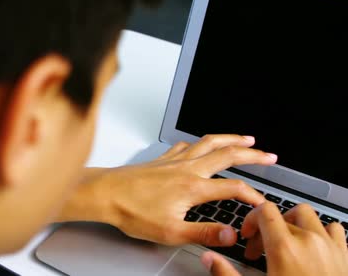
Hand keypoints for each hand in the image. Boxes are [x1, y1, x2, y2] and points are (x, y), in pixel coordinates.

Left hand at [58, 134, 276, 246]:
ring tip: (246, 138)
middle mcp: (186, 169)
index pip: (233, 188)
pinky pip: (187, 144)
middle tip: (269, 155)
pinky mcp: (162, 159)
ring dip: (230, 139)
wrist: (104, 194)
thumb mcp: (171, 232)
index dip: (253, 196)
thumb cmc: (131, 212)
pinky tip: (201, 143)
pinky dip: (201, 141)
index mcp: (193, 187)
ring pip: (209, 142)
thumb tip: (230, 235)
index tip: (262, 203)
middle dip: (252, 154)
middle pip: (226, 154)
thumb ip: (204, 233)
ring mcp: (174, 161)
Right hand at [201, 202, 347, 274]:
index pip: (265, 211)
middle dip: (269, 227)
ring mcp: (330, 247)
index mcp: (284, 248)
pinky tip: (314, 248)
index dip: (251, 220)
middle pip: (284, 214)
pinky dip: (322, 232)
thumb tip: (209, 258)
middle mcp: (309, 241)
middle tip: (262, 249)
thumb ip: (227, 273)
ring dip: (295, 225)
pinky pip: (335, 230)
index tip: (247, 237)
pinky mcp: (345, 256)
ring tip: (286, 244)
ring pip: (310, 217)